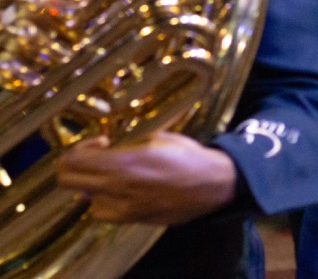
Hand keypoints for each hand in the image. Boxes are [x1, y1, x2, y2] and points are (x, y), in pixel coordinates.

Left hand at [55, 132, 236, 225]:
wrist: (211, 184)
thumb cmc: (188, 155)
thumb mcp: (157, 137)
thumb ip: (127, 145)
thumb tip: (109, 148)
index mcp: (122, 162)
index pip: (72, 161)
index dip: (80, 147)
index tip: (102, 141)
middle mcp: (115, 187)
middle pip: (67, 180)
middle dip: (76, 165)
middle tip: (97, 156)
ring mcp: (121, 207)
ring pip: (84, 198)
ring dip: (92, 184)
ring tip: (112, 174)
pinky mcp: (130, 219)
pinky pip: (103, 211)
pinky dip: (105, 200)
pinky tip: (122, 190)